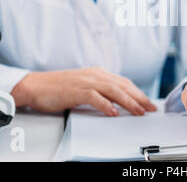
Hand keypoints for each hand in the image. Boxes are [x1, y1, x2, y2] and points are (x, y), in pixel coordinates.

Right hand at [11, 67, 157, 115]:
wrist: (35, 86)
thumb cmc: (58, 88)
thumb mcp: (84, 86)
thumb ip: (100, 90)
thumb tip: (117, 101)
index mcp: (97, 73)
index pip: (123, 82)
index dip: (138, 92)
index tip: (148, 102)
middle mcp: (94, 75)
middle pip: (122, 86)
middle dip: (139, 97)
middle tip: (151, 108)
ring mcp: (85, 82)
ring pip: (113, 90)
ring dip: (128, 101)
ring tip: (139, 111)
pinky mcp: (75, 90)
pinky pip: (94, 98)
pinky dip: (106, 105)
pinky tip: (114, 113)